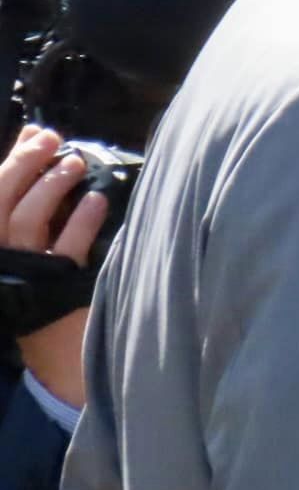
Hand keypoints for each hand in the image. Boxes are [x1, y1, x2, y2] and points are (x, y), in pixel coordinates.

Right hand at [5, 125, 110, 407]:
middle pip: (1, 200)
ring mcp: (20, 274)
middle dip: (26, 163)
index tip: (36, 133)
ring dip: (53, 185)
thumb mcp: (27, 245)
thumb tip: (35, 140)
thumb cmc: (43, 289)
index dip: (10, 158)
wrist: (57, 356)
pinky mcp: (52, 290)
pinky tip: (98, 200)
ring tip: (77, 164)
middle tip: (55, 140)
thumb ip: (26, 198)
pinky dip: (82, 219)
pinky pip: (66, 247)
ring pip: (28, 219)